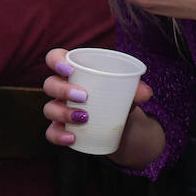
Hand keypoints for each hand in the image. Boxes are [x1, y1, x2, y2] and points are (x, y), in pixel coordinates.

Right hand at [42, 48, 161, 166]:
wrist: (120, 122)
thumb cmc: (118, 95)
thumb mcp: (128, 90)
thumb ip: (137, 89)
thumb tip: (146, 93)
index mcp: (75, 70)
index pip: (55, 58)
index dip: (56, 60)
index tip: (70, 69)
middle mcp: (62, 88)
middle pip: (50, 84)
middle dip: (63, 90)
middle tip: (84, 96)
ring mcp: (58, 108)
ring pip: (49, 109)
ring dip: (63, 113)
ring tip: (84, 118)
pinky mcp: (60, 128)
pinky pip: (51, 132)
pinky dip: (59, 136)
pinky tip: (72, 138)